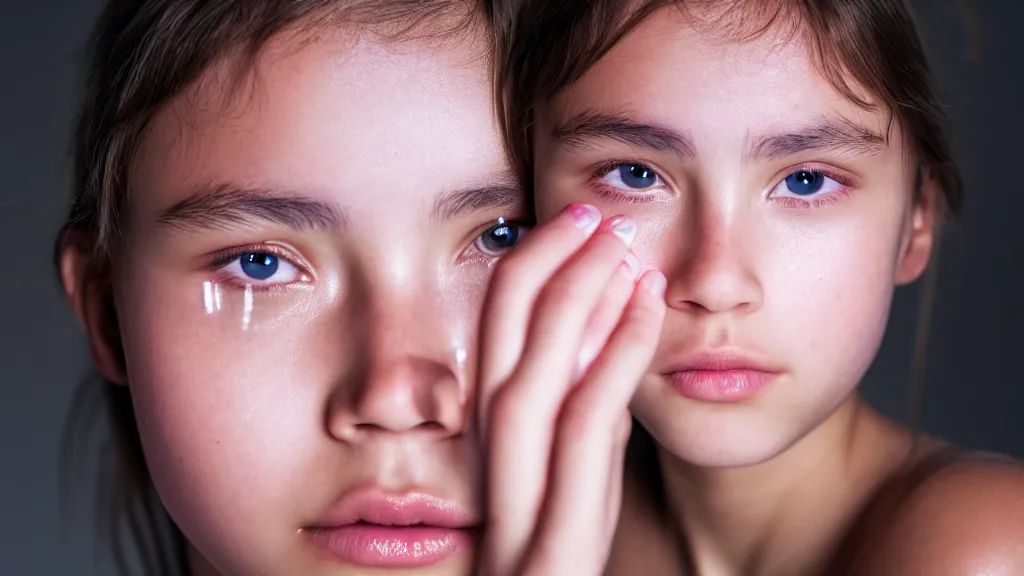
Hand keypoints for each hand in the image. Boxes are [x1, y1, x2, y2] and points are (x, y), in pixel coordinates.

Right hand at [477, 203, 666, 575]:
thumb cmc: (562, 575)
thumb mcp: (572, 495)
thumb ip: (583, 429)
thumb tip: (609, 347)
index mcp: (491, 463)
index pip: (495, 348)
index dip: (527, 276)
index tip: (571, 224)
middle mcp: (492, 479)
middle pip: (500, 348)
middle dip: (543, 267)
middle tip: (593, 210)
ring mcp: (515, 516)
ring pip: (530, 381)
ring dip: (574, 298)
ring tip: (621, 242)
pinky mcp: (550, 555)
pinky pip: (581, 436)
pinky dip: (613, 360)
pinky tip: (644, 308)